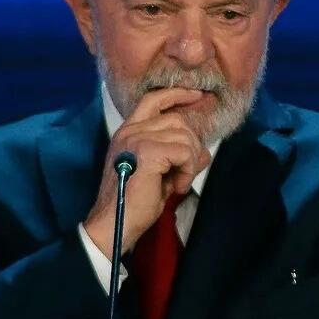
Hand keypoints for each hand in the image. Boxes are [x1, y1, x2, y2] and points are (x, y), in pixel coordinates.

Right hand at [83, 87, 211, 258]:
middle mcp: (130, 130)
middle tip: (185, 171)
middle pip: (177, 120)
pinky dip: (187, 171)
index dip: (177, 94)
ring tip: (178, 183)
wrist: (114, 223)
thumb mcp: (160, 174)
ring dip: (189, 162)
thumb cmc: (133, 202)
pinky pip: (185, 152)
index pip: (154, 99)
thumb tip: (203, 150)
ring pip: (185, 136)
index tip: (196, 95)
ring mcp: (137, 139)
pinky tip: (176, 187)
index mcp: (129, 131)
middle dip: (192, 144)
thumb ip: (177, 156)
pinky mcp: (147, 152)